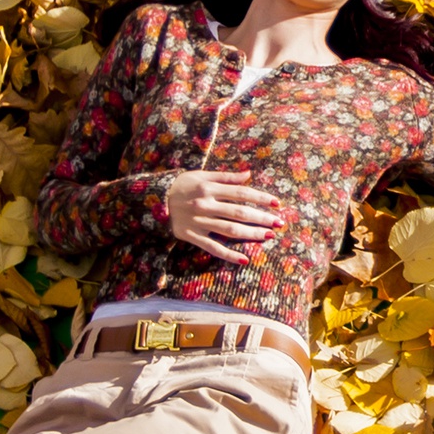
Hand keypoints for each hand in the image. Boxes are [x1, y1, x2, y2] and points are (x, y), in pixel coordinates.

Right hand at [161, 171, 283, 260]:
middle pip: (238, 213)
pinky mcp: (191, 236)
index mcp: (209, 188)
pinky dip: (228, 255)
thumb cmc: (182, 185)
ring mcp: (199, 222)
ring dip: (251, 234)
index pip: (240, 193)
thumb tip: (248, 174)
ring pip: (229, 230)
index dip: (260, 198)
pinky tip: (244, 259)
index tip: (276, 203)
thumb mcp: (201, 175)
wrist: (154, 199)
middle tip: (279, 223)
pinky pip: (212, 247)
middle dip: (261, 218)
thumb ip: (225, 176)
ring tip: (268, 236)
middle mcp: (205, 205)